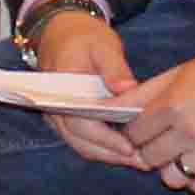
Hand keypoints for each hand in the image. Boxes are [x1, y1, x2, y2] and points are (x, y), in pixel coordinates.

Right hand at [27, 9, 147, 169]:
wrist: (61, 33)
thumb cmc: (83, 37)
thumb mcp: (102, 45)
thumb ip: (114, 67)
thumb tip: (126, 88)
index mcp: (61, 89)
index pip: (80, 123)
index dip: (105, 139)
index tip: (129, 147)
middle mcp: (54, 107)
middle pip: (80, 141)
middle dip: (110, 154)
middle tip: (141, 161)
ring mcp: (57, 115)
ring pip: (80, 145)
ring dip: (107, 155)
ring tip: (137, 159)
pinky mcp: (66, 119)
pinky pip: (82, 139)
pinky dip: (102, 147)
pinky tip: (124, 149)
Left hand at [119, 28, 194, 194]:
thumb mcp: (179, 72)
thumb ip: (143, 93)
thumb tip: (110, 108)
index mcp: (174, 104)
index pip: (134, 134)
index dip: (134, 132)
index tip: (142, 128)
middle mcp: (191, 130)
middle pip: (148, 158)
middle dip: (149, 149)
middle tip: (162, 138)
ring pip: (171, 178)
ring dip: (171, 167)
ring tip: (182, 150)